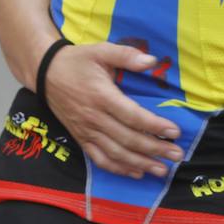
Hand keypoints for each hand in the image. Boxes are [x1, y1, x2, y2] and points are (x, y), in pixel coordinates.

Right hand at [43, 43, 184, 178]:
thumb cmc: (77, 61)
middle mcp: (95, 118)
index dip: (154, 126)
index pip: (132, 116)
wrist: (45, 74)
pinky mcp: (81, 139)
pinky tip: (136, 173)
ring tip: (162, 170)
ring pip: (116, 153)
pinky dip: (118, 168)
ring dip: (140, 164)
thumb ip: (126, 55)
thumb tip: (151, 61)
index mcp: (102, 97)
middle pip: (128, 139)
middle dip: (155, 149)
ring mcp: (87, 131)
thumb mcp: (101, 50)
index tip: (175, 132)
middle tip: (177, 155)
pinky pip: (100, 159)